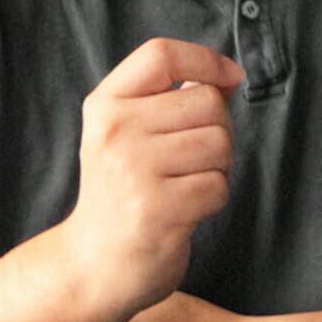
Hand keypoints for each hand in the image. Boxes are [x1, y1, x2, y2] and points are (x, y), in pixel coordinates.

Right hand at [66, 39, 242, 321]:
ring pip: (219, 143)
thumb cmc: (122, 193)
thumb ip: (174, 99)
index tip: (229, 76)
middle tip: (192, 160)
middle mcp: (114, 131)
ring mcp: (133, 170)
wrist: (92, 266)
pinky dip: (213, 199)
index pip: (161, 54)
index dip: (205, 59)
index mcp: (105, 104)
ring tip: (186, 184)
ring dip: (218, 167)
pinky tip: (185, 211)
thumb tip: (229, 74)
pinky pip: (218, 186)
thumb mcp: (130, 134)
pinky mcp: (157, 210)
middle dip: (218, 130)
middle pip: (207, 101)